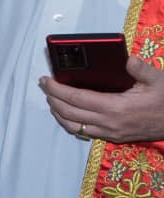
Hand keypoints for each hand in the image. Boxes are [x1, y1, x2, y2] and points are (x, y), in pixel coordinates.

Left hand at [40, 57, 163, 143]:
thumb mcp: (158, 80)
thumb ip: (141, 69)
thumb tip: (127, 59)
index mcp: (115, 107)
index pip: (76, 98)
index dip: (57, 89)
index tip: (45, 80)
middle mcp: (108, 123)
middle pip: (68, 113)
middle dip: (52, 99)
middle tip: (44, 86)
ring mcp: (110, 133)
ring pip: (73, 126)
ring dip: (58, 113)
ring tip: (52, 99)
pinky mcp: (114, 138)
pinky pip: (84, 132)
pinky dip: (70, 123)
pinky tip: (68, 114)